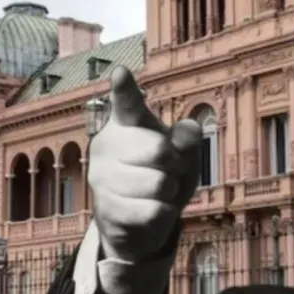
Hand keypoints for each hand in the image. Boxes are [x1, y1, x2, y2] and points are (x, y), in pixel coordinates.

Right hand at [88, 66, 201, 262]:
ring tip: (156, 192)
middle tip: (166, 170)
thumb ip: (188, 140)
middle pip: (159, 150)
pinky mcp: (106, 207)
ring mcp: (102, 176)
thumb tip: (191, 128)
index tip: (121, 73)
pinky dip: (163, 213)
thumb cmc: (162, 174)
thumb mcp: (183, 155)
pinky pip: (153, 210)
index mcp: (127, 123)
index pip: (127, 102)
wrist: (140, 221)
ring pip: (158, 184)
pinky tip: (151, 210)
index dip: (125, 88)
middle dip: (174, 165)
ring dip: (168, 192)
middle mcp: (107, 144)